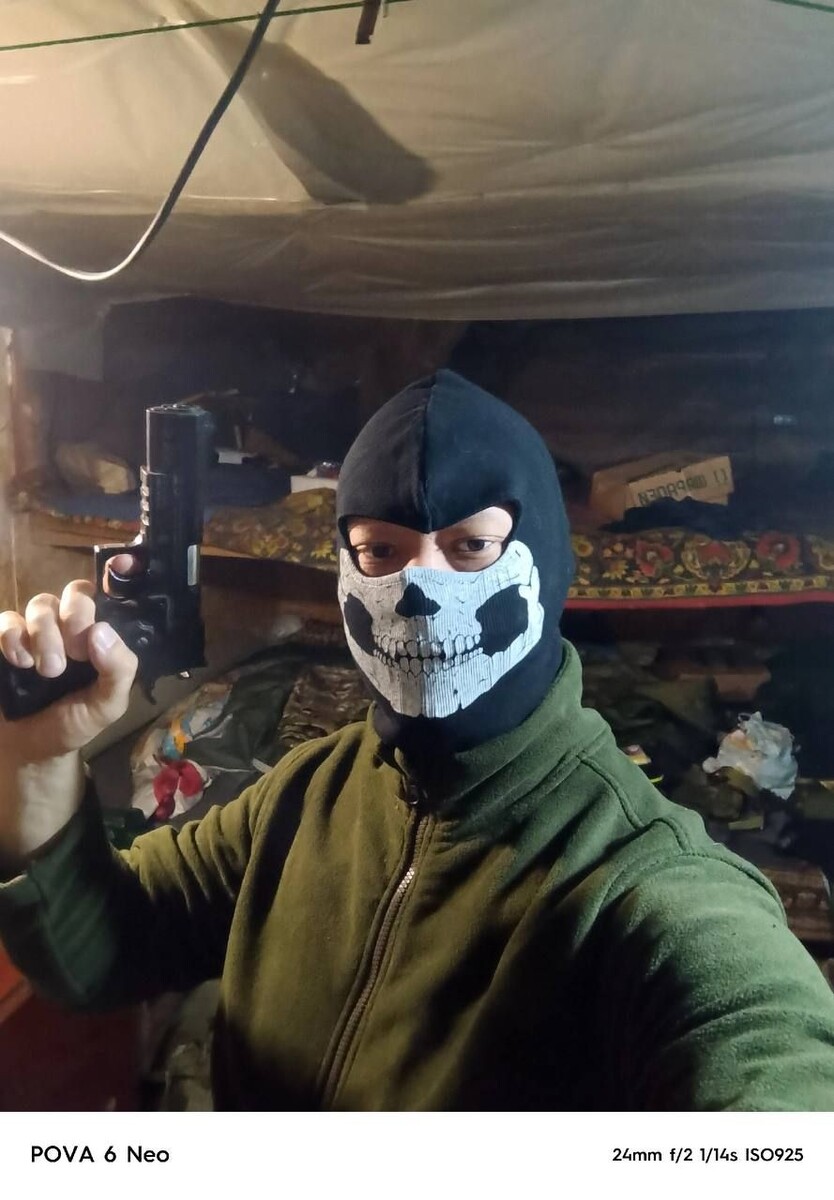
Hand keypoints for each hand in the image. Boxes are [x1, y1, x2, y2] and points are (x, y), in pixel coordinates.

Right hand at [0, 578, 137, 865]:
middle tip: (75, 655)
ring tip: (47, 671)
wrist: (30, 750)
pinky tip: (20, 663)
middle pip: (74, 594)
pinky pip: (6, 620)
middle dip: (76, 620)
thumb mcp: (107, 704)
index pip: (106, 597)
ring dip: (46, 636)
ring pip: (41, 604)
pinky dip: (13, 637)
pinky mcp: (3, 642)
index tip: (113, 579)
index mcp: (98, 636)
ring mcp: (34, 631)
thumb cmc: (72, 723)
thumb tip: (101, 631)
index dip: (110, 584)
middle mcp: (68, 626)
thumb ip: (118, 669)